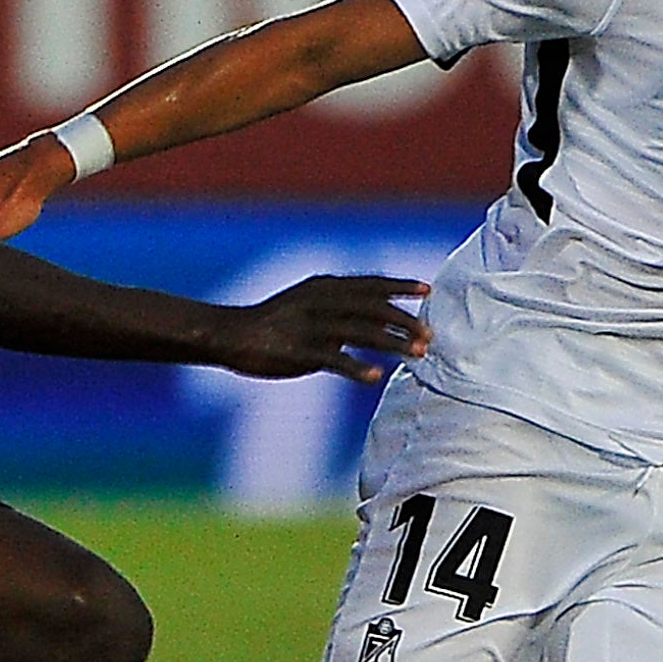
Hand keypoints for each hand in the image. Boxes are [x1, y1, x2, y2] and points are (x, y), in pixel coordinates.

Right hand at [211, 275, 429, 386]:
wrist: (232, 334)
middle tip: (430, 336)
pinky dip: (356, 368)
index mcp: (324, 287)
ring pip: (361, 332)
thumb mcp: (310, 303)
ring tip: (416, 355)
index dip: (399, 286)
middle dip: (404, 321)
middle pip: (372, 308)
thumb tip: (383, 316)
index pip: (370, 284)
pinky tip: (376, 377)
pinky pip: (333, 360)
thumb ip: (343, 308)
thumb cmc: (276, 321)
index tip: (426, 290)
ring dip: (392, 343)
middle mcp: (321, 301)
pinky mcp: (299, 350)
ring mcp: (310, 325)